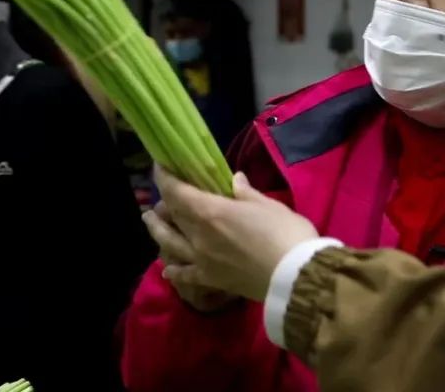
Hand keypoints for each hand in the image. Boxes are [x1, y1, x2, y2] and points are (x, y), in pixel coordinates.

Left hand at [150, 165, 318, 301]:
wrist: (295, 276)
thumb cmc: (285, 233)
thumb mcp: (268, 205)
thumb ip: (245, 193)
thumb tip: (233, 180)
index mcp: (211, 211)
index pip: (178, 191)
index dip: (165, 177)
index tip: (160, 165)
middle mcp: (199, 235)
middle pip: (173, 215)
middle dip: (165, 200)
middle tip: (163, 192)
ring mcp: (202, 259)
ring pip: (170, 243)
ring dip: (157, 230)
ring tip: (149, 220)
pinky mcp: (212, 279)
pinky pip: (186, 275)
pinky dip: (174, 272)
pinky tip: (166, 271)